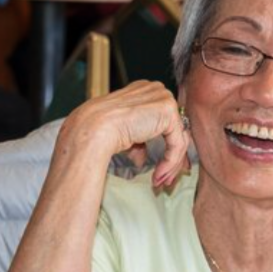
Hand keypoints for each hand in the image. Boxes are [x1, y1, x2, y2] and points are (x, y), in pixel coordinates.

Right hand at [57, 81, 190, 188]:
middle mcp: (157, 90)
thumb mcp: (125, 135)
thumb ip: (137, 141)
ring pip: (178, 138)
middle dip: (172, 158)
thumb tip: (142, 157)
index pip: (165, 121)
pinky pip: (177, 143)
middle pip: (175, 129)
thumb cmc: (100, 131)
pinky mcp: (169, 111)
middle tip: (166, 178)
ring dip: (171, 164)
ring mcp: (164, 98)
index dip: (166, 145)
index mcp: (145, 91)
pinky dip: (170, 162)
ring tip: (160, 181)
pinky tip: (158, 175)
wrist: (94, 129)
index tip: (163, 167)